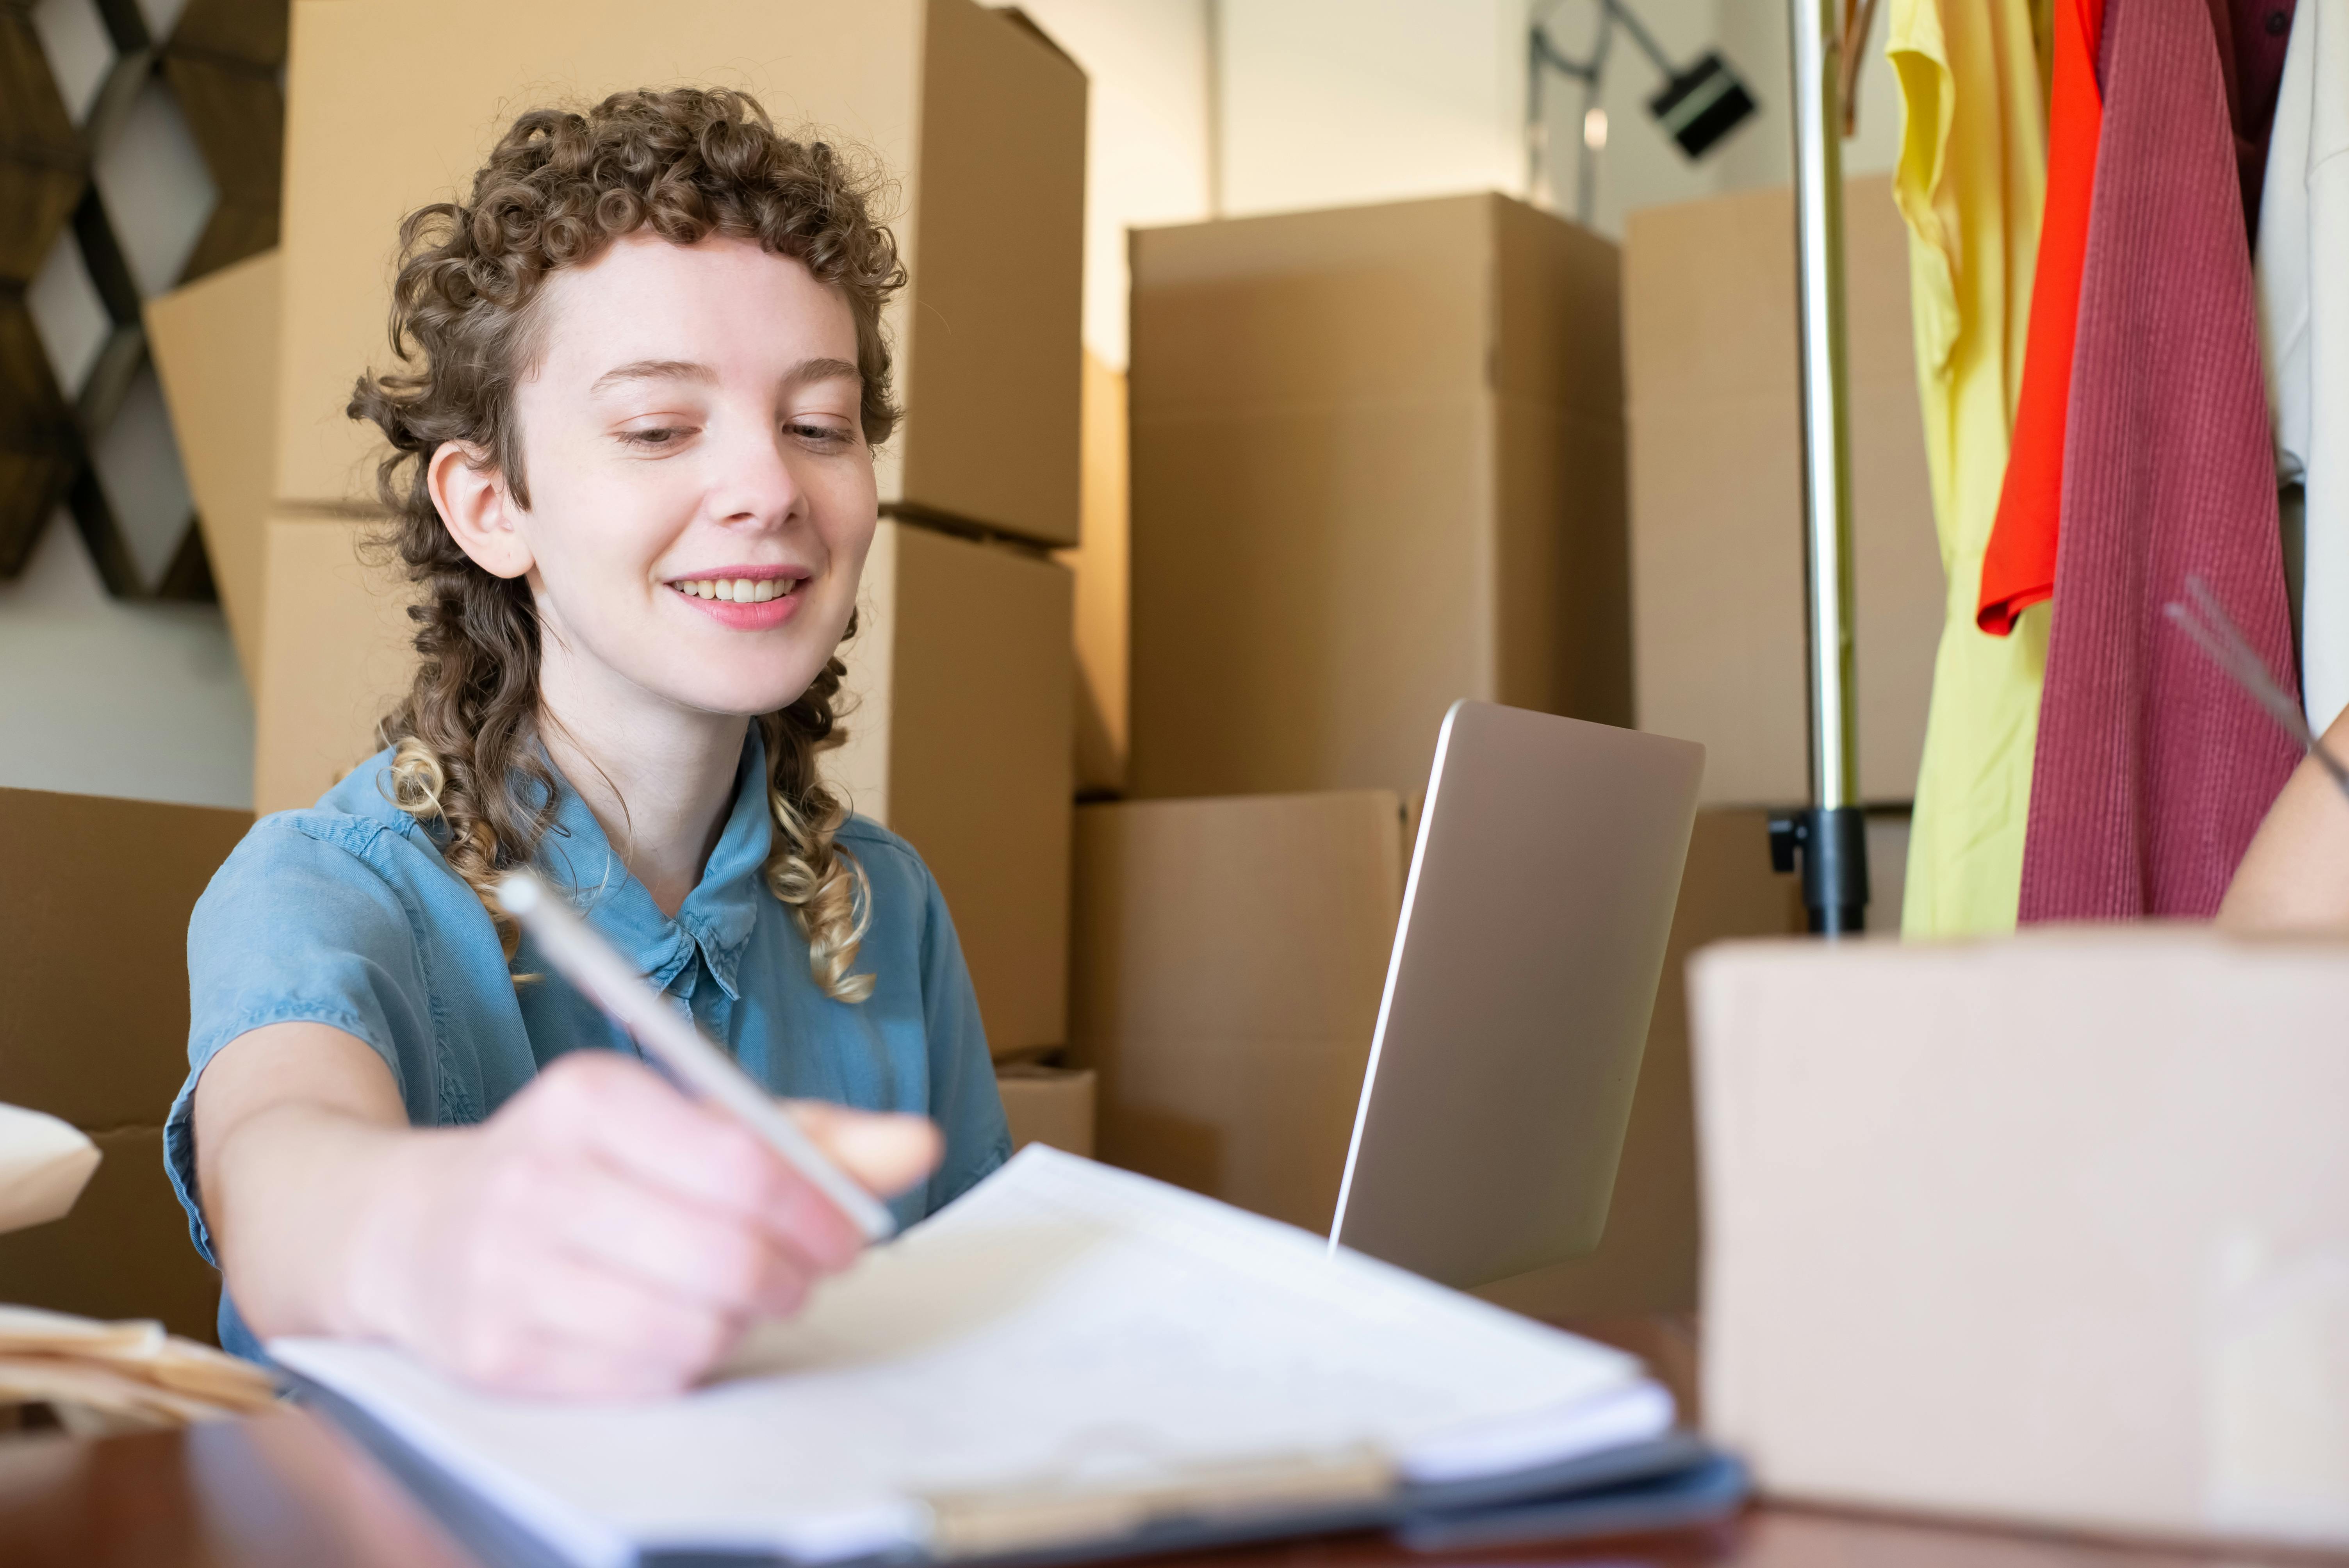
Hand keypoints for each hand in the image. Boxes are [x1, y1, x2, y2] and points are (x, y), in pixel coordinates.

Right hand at [346, 1051, 939, 1397]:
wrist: (410, 1229)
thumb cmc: (583, 1167)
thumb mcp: (683, 1121)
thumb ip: (808, 1135)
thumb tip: (920, 1145)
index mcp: (589, 1098)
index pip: (745, 1162)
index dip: (820, 1210)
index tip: (850, 1233)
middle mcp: (537, 1177)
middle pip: (726, 1254)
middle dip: (791, 1275)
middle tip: (801, 1275)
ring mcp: (506, 1272)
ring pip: (690, 1327)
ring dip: (740, 1323)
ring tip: (736, 1298)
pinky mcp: (495, 1355)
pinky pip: (640, 1380)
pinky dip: (682, 1363)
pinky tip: (674, 1328)